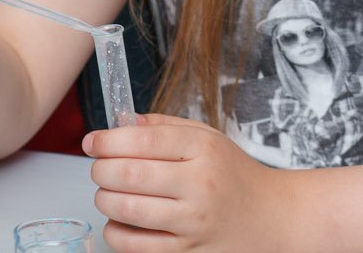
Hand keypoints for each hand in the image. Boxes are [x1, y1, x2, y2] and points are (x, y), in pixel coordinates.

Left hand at [86, 113, 292, 251]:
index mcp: (203, 149)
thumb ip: (164, 127)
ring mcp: (193, 221)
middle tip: (98, 167)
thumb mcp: (208, 138)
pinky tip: (117, 220)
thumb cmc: (233, 173)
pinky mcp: (187, 250)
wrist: (269, 216)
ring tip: (107, 191)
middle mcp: (199, 184)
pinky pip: (136, 245)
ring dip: (104, 199)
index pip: (144, 140)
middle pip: (130, 174)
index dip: (108, 140)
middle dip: (100, 169)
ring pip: (128, 210)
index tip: (92, 141)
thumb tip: (121, 123)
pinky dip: (115, 232)